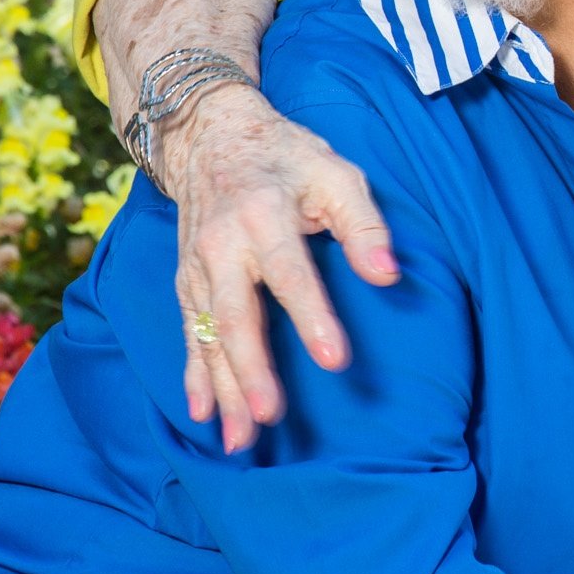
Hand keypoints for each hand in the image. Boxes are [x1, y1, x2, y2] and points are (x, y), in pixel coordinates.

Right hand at [157, 82, 396, 449]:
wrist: (210, 134)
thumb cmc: (287, 156)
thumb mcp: (334, 170)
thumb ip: (363, 221)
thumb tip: (388, 272)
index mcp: (263, 214)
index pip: (289, 274)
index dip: (312, 318)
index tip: (336, 360)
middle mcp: (221, 245)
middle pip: (235, 315)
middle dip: (252, 370)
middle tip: (271, 417)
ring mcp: (196, 266)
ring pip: (207, 335)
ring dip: (223, 388)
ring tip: (239, 439)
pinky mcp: (185, 280)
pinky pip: (187, 334)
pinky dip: (195, 375)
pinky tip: (203, 414)